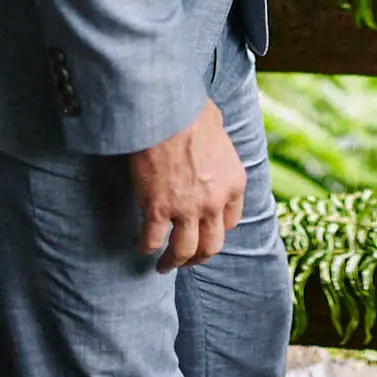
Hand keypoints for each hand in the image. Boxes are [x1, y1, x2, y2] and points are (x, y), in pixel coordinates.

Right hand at [131, 99, 245, 270]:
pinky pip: (152, 240)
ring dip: (174, 261)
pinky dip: (146, 247)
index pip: (231, 220)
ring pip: (184, 250)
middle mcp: (214, 202)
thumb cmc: (191, 111)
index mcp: (233, 183)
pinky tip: (142, 246)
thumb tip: (213, 135)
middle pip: (211, 244)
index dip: (217, 228)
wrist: (167, 111)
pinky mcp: (158, 209)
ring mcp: (187, 209)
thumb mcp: (219, 129)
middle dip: (199, 257)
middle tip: (187, 259)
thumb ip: (218, 146)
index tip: (206, 230)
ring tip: (164, 265)